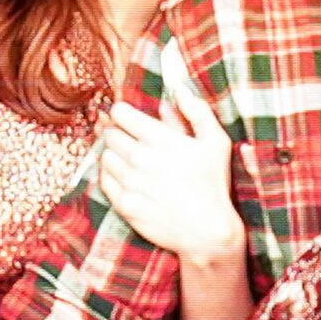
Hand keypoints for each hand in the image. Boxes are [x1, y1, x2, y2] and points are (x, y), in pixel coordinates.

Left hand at [92, 88, 243, 274]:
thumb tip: (178, 87)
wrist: (207, 232)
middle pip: (109, 133)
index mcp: (159, 138)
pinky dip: (111, 176)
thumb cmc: (213, 184)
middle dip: (118, 133)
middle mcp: (140, 158)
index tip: (130, 119)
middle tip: (131, 140)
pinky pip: (104, 181)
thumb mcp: (216, 143)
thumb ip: (197, 111)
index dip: (124, 113)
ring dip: (114, 155)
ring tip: (130, 160)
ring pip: (105, 156)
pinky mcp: (124, 204)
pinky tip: (127, 178)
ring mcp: (130, 182)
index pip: (120, 112)